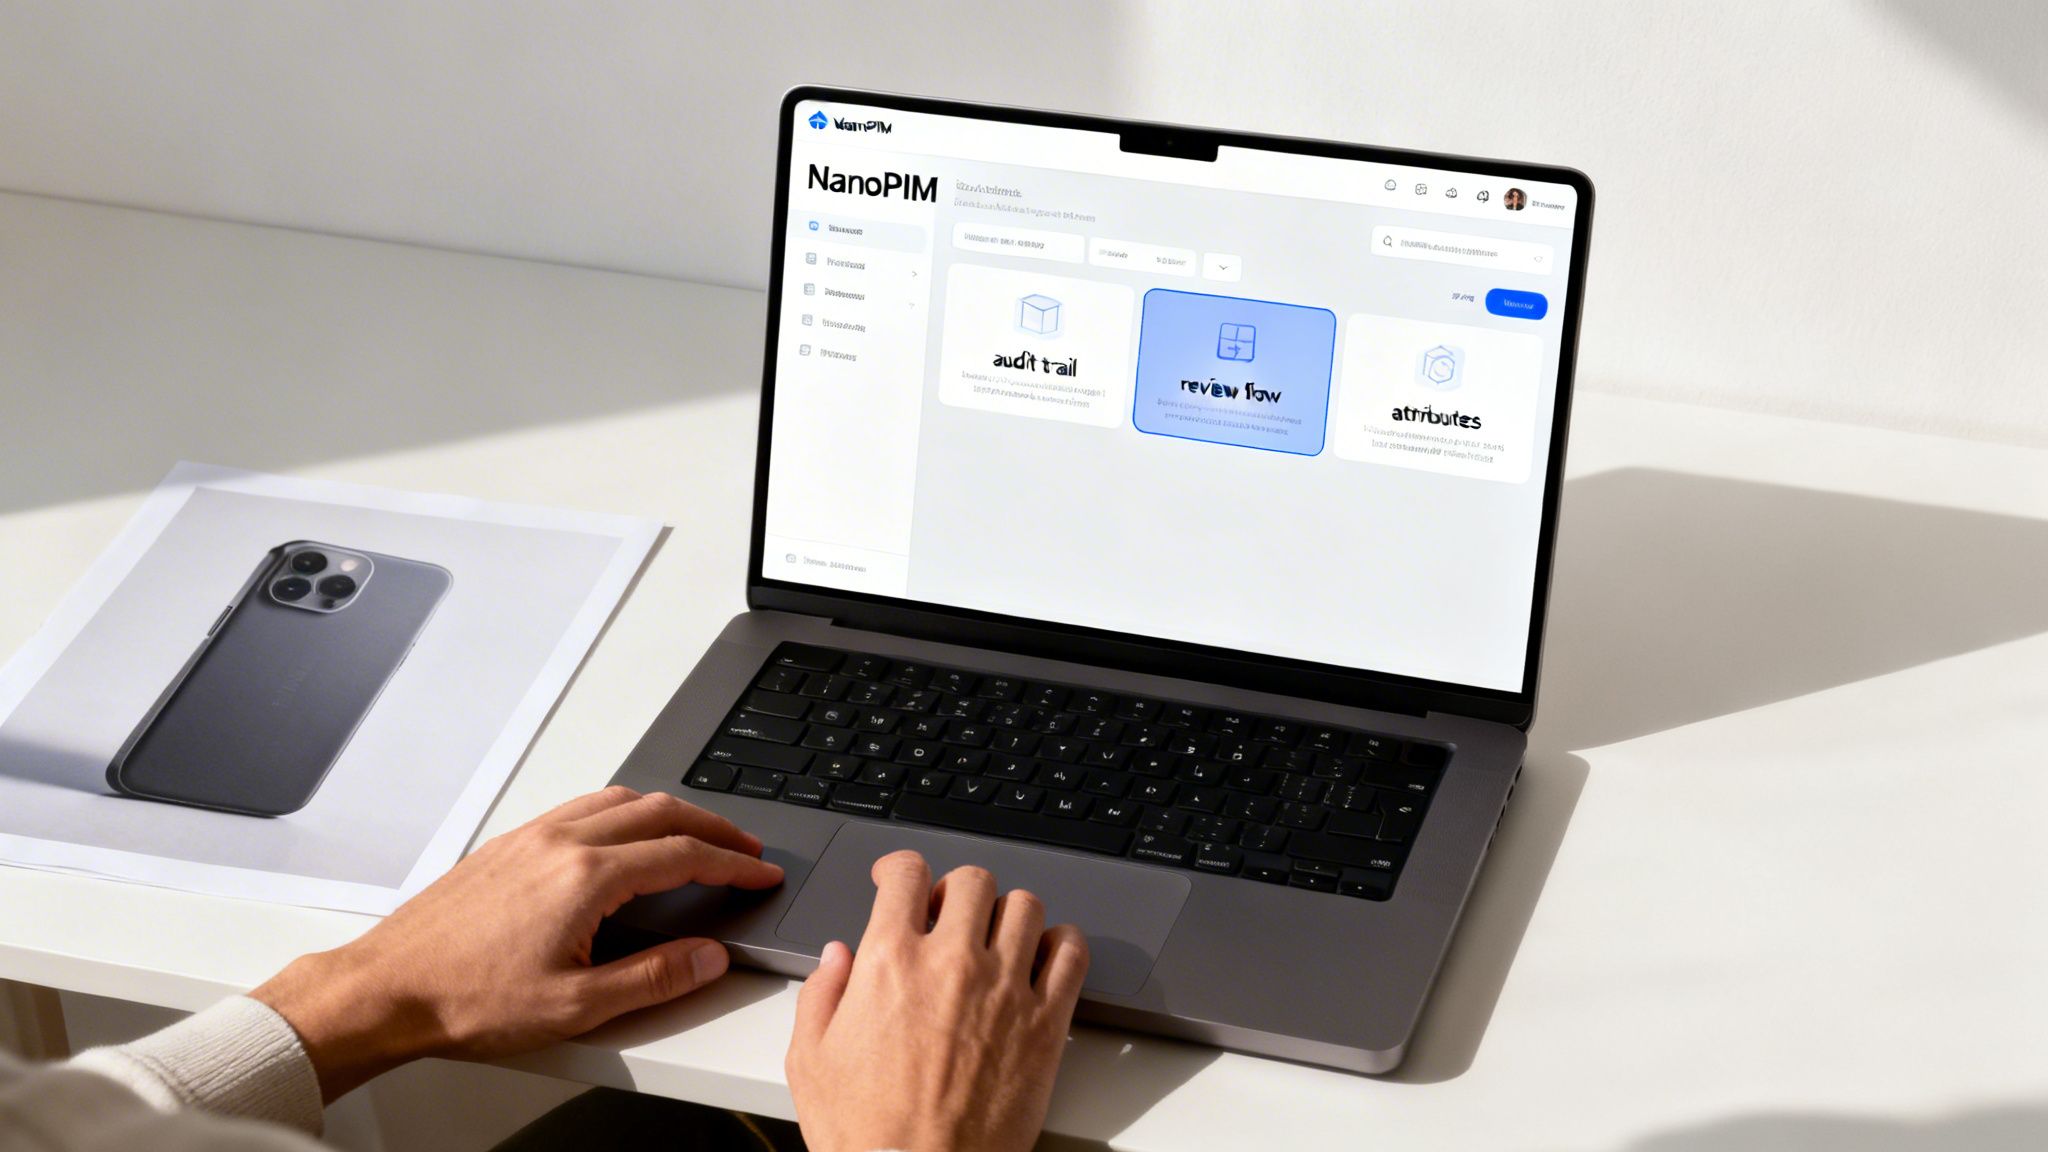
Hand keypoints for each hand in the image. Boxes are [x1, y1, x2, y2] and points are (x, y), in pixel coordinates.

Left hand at [251, 786, 782, 1099]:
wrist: (388, 988)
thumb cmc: (466, 999)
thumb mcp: (577, 1006)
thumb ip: (654, 978)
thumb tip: (708, 958)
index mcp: (586, 877)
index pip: (684, 856)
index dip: (734, 866)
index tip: (761, 875)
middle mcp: (561, 843)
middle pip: (660, 812)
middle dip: (714, 827)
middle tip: (745, 849)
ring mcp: (531, 838)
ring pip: (620, 800)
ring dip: (670, 811)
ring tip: (697, 833)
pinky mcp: (508, 845)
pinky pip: (582, 806)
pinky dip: (624, 810)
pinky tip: (624, 833)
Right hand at [786, 850, 1089, 1151]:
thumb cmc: (867, 1134)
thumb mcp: (810, 1061)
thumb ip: (819, 996)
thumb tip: (836, 959)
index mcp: (890, 962)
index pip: (907, 874)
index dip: (900, 867)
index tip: (900, 878)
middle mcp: (953, 963)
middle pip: (973, 880)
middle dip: (957, 890)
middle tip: (948, 913)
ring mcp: (1005, 990)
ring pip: (1025, 906)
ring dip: (1008, 914)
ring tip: (995, 936)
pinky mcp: (1046, 1024)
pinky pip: (1071, 954)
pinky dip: (1061, 944)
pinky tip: (1042, 958)